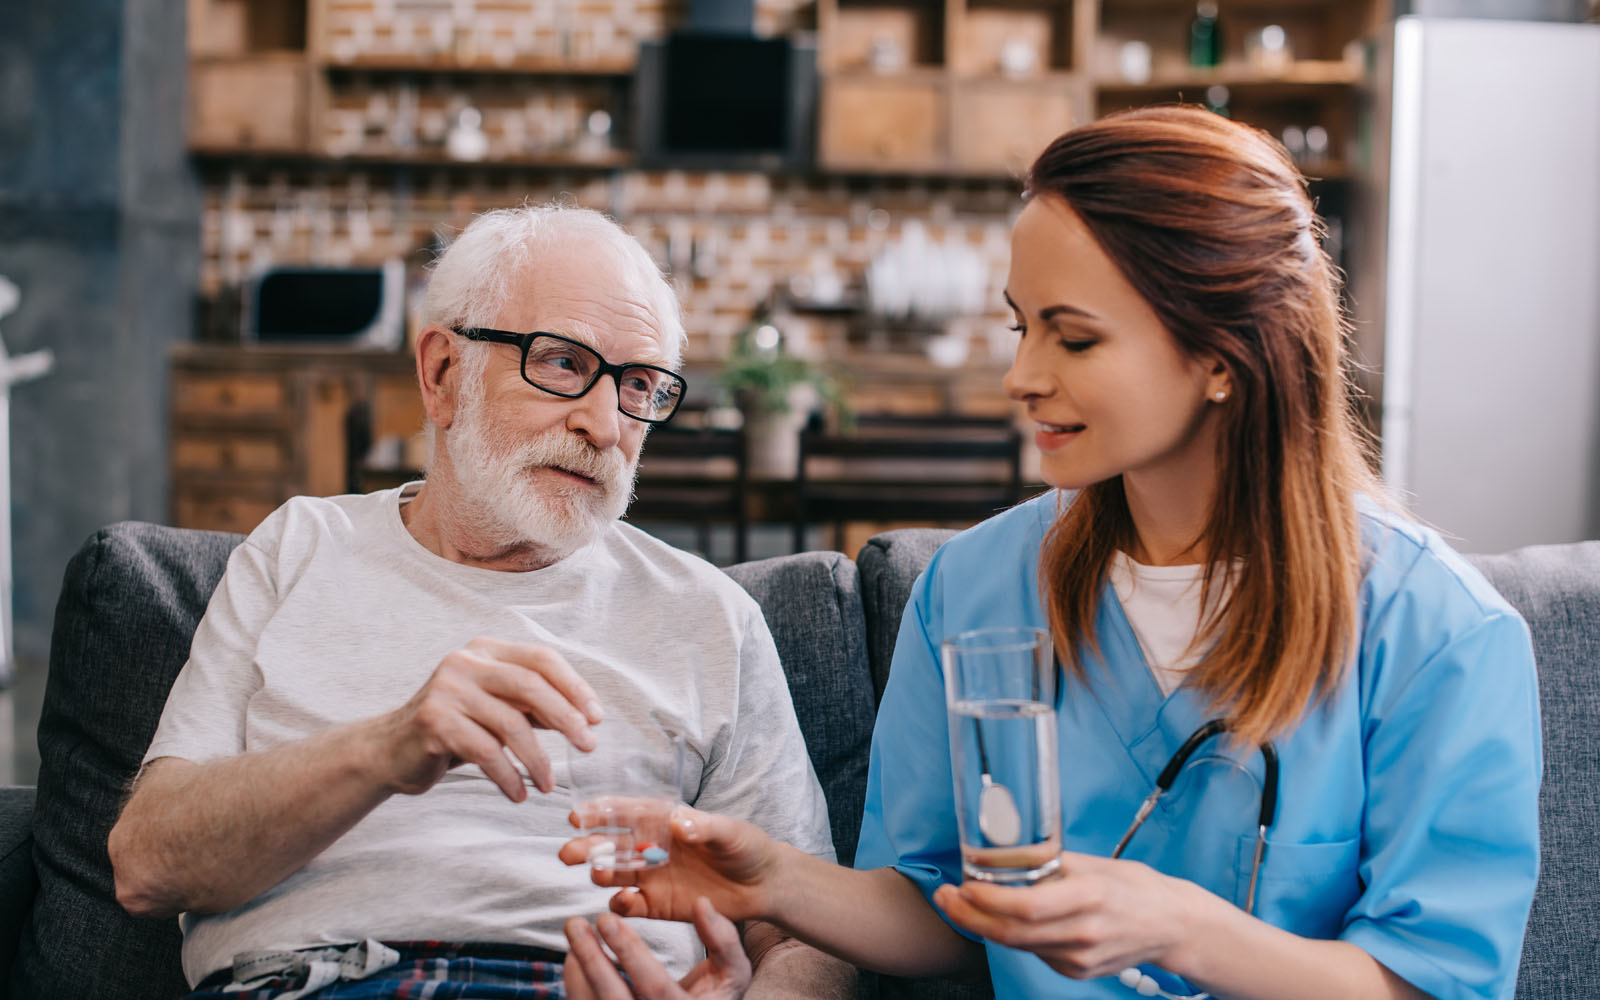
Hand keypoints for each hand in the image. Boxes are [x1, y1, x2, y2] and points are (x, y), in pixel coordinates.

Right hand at [376, 637, 603, 800]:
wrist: (390, 751)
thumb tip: (587, 717)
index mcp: (486, 650)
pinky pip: (486, 752)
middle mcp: (465, 662)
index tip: (597, 718)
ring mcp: (447, 690)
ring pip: (510, 724)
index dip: (575, 686)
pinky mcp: (433, 722)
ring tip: (549, 785)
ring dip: (538, 759)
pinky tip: (520, 793)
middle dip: (567, 718)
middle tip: (588, 747)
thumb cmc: (455, 729)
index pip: (542, 659)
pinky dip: (509, 776)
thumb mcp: (497, 709)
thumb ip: (534, 706)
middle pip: (530, 685)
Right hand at [560, 806, 780, 924]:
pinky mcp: (658, 905)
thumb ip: (704, 826)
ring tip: (597, 874)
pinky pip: (630, 905)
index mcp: (665, 822)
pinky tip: (623, 901)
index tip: (579, 815)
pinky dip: (620, 904)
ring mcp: (653, 877)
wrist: (762, 885)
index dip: (601, 813)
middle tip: (568, 852)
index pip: (626, 814)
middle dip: (588, 847)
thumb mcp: (729, 832)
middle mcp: (652, 847)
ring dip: (600, 873)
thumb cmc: (746, 847)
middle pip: (611, 845)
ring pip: (614, 874)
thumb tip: (678, 821)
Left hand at [562, 897, 751, 999]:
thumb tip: (701, 903)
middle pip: (613, 997)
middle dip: (590, 958)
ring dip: (578, 970)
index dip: (628, 952)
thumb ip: (723, 939)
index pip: (653, 985)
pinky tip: (577, 956)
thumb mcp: (733, 970)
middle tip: (575, 924)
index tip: (606, 918)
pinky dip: (577, 983)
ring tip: (575, 935)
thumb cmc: (717, 995)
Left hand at [932, 851, 1211, 981]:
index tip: (962, 884)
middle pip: (1012, 933)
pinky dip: (1012, 935)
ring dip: (983, 925)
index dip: (987, 899)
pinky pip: (1034, 952)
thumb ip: (1053, 863)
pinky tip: (1002, 918)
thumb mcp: (1096, 863)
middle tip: (944, 896)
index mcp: (1090, 898)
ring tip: (961, 902)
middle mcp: (1083, 933)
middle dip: (969, 915)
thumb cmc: (1135, 887)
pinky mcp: (1077, 972)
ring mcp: (1080, 959)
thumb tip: (1010, 851)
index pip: (1026, 906)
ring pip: (1017, 945)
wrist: (1172, 927)